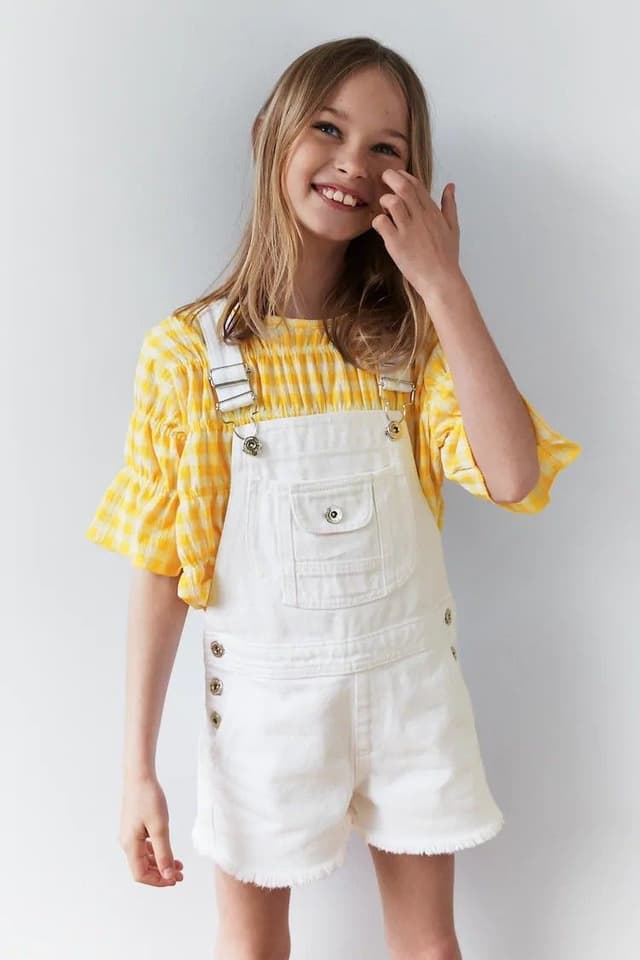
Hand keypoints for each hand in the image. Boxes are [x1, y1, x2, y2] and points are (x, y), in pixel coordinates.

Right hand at [119, 774, 183, 886]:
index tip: (175, 880)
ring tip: (178, 864)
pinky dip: (157, 852)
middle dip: (161, 874)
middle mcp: (127, 842)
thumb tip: (167, 875)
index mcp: (130, 845)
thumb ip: (164, 853)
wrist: (139, 776)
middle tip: (180, 875)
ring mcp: (130, 834)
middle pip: (142, 868)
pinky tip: (168, 850)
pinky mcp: (134, 827)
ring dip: (160, 863)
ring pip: (144, 857)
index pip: (141, 874)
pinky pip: (144, 846)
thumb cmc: (149, 798)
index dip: (158, 881)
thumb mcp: (160, 827)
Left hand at [371, 169, 462, 300]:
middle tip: (382, 179)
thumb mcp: (452, 227)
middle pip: (403, 186)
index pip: (416, 184)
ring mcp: (408, 229)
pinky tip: (381, 227)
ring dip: (384, 201)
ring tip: (384, 209)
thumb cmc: (446, 257)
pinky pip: (381, 223)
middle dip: (390, 177)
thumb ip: (449, 205)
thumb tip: (450, 186)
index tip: (396, 177)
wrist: (441, 280)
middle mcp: (420, 217)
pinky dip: (377, 221)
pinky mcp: (396, 243)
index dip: (403, 176)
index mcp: (432, 212)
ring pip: (391, 201)